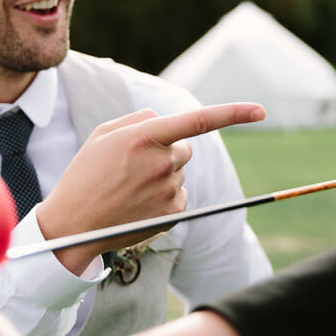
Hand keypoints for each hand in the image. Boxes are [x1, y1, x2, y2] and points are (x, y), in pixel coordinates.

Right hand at [36, 102, 265, 273]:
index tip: (261, 110)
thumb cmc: (86, 175)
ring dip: (164, 175)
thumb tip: (165, 118)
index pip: (198, 120)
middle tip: (135, 165)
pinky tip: (139, 204)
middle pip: (186, 148)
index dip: (234, 113)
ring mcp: (169, 191)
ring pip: (181, 172)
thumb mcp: (103, 135)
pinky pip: (181, 195)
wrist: (73, 225)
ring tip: (130, 188)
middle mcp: (162, 163)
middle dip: (168, 151)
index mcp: (144, 138)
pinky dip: (166, 196)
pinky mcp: (173, 213)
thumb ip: (139, 119)